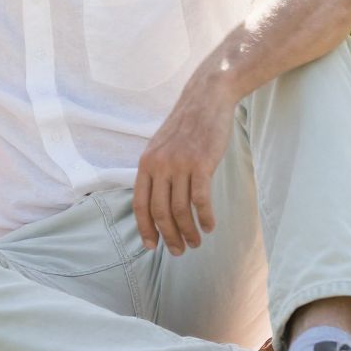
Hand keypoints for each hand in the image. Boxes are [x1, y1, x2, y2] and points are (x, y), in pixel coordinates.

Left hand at [134, 93, 233, 253]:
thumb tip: (155, 202)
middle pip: (160, 212)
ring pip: (181, 210)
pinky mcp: (201, 164)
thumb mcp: (161, 146)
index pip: (140, 204)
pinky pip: (201, 200)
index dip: (145, 228)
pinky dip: (205, 218)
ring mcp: (180, 165)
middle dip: (169, 236)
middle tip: (180, 251)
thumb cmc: (186, 126)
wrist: (207, 99)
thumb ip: (156, 171)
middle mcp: (159, 165)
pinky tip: (210, 226)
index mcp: (146, 163)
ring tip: (196, 242)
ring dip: (189, 232)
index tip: (152, 246)